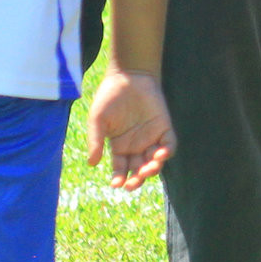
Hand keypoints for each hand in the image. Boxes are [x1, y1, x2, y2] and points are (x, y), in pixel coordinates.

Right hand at [87, 70, 175, 188]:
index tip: (116, 184)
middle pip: (138, 169)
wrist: (127, 77)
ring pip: (154, 161)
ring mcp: (151, 137)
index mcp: (119, 147)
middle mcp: (136, 146)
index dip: (119, 178)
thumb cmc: (109, 98)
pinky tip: (160, 155)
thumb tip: (92, 164)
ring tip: (146, 170)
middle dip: (137, 179)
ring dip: (152, 169)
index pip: (121, 169)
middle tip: (133, 184)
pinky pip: (169, 144)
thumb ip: (95, 141)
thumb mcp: (97, 121)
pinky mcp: (164, 128)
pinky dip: (167, 152)